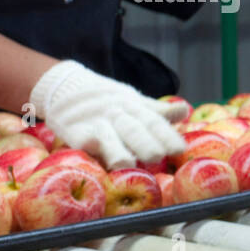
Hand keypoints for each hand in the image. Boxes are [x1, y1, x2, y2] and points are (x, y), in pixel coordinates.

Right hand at [30, 61, 187, 169]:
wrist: (64, 86)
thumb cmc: (108, 101)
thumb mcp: (134, 103)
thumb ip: (158, 112)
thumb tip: (185, 111)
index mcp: (134, 108)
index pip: (153, 121)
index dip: (166, 135)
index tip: (179, 149)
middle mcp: (117, 115)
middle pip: (133, 129)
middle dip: (145, 143)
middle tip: (157, 156)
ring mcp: (94, 123)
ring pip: (107, 137)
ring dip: (116, 149)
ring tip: (125, 163)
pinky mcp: (74, 132)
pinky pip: (81, 141)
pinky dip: (87, 146)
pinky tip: (93, 152)